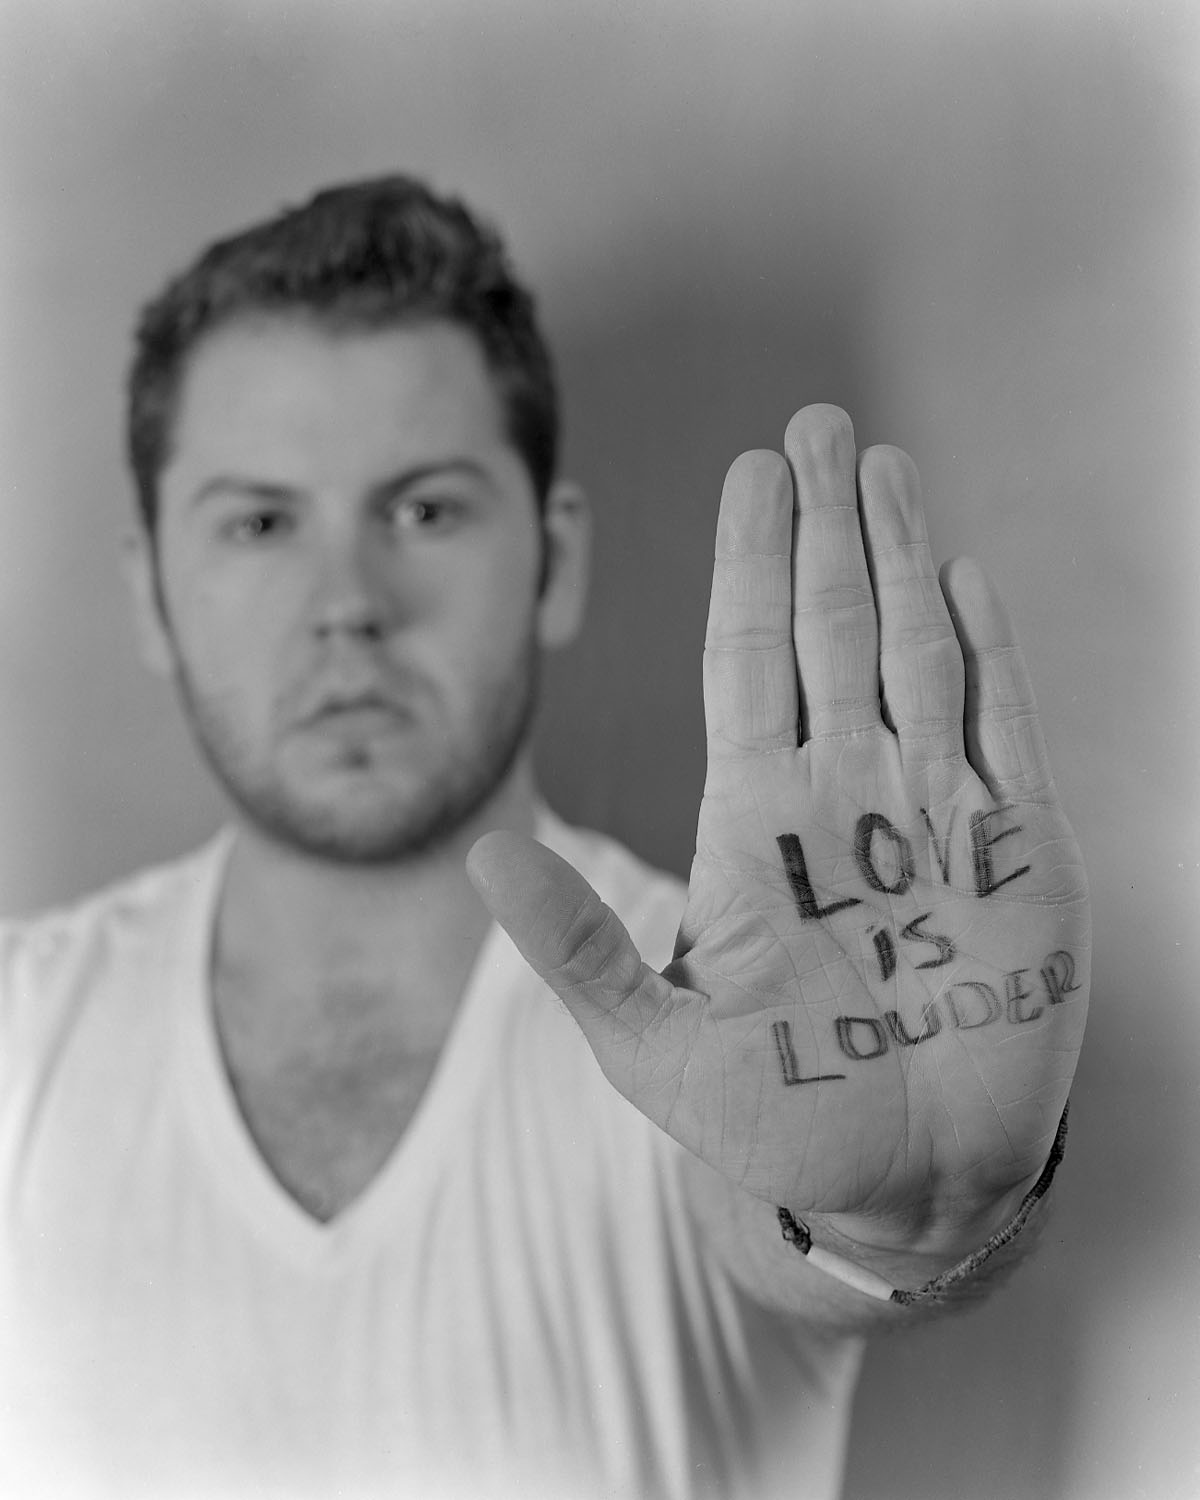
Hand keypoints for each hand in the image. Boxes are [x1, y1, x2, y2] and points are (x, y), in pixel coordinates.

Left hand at [469, 405, 1088, 1266]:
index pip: (748, 662)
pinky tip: (963, 577)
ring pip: (915, 654)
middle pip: (830, 630)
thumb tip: (478, 858)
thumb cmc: (776, 1124)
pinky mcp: (1020, 854)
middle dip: (823, 526)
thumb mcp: (653, 1047)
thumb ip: (578, 948)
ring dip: (899, 558)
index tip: (750, 477)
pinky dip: (990, 652)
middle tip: (816, 423)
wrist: (905, 1188)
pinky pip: (1005, 729)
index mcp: (752, 824)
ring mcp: (934, 815)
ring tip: (883, 468)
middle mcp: (842, 797)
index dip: (750, 566)